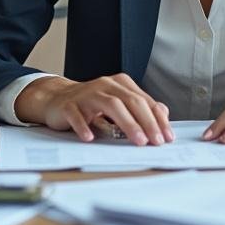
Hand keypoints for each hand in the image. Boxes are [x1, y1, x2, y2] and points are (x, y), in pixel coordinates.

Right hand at [14, 73, 174, 145]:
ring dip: (127, 123)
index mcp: (120, 84)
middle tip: (155, 141)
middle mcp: (105, 85)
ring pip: (110, 105)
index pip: (144, 101)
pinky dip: (84, 126)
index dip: (157, 119)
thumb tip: (163, 114)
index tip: (167, 136)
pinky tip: (91, 138)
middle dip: (146, 122)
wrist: (57, 99)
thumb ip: (139, 108)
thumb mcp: (118, 104)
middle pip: (131, 101)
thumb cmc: (91, 105)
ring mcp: (86, 94)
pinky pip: (77, 115)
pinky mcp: (69, 105)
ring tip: (138, 140)